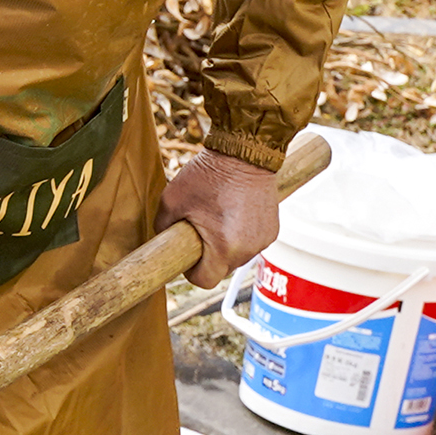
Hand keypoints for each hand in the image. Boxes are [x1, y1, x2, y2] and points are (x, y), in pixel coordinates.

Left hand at [159, 149, 282, 286]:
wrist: (244, 153)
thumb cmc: (208, 175)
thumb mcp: (171, 200)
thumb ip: (163, 227)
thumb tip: (163, 241)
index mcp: (224, 247)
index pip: (205, 281)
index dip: (191, 272)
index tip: (187, 255)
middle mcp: (248, 249)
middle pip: (222, 269)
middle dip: (208, 257)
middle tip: (199, 231)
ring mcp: (263, 240)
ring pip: (237, 257)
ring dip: (226, 246)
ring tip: (217, 218)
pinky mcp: (273, 230)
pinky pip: (251, 244)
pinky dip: (241, 236)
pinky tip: (233, 214)